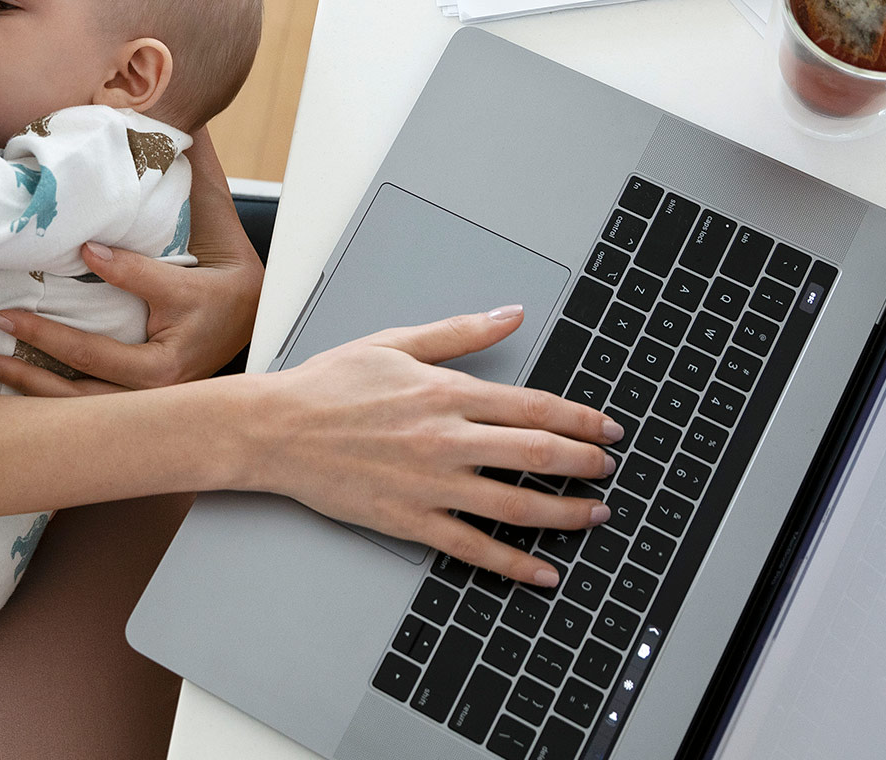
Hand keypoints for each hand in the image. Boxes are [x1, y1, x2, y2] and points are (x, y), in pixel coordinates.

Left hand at [0, 127, 259, 394]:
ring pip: (87, 400)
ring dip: (32, 382)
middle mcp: (174, 365)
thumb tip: (188, 121)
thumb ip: (198, 175)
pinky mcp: (136, 409)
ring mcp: (153, 396)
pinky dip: (42, 402)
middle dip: (49, 339)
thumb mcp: (219, 223)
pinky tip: (5, 386)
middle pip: (103, 358)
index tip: (84, 250)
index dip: (120, 269)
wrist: (253, 326)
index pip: (152, 286)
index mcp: (197, 310)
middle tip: (4, 315)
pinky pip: (84, 413)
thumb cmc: (228, 272)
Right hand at [254, 311, 621, 587]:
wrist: (276, 430)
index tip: (608, 429)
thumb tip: (511, 314)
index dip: (580, 420)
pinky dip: (514, 564)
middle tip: (609, 470)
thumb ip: (460, 332)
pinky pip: (475, 548)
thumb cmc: (329, 385)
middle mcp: (447, 439)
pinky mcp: (411, 520)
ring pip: (517, 505)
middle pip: (537, 455)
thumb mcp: (396, 343)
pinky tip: (543, 572)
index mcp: (446, 392)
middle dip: (585, 464)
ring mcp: (432, 485)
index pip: (534, 407)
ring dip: (566, 513)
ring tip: (595, 515)